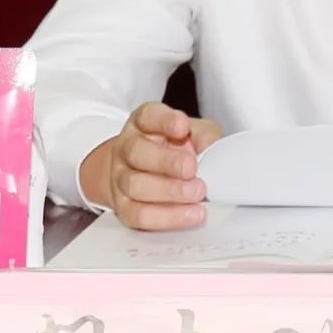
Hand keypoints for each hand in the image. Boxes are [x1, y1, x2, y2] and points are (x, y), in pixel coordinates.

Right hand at [87, 102, 221, 230]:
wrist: (147, 173)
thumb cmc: (176, 149)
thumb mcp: (194, 132)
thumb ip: (204, 136)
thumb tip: (212, 149)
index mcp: (143, 123)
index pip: (148, 116)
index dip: (164, 120)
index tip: (183, 127)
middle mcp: (127, 147)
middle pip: (136, 152)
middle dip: (166, 162)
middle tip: (192, 170)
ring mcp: (120, 178)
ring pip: (135, 185)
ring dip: (169, 192)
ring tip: (197, 193)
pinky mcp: (123, 207)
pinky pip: (139, 215)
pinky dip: (166, 217)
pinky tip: (189, 214)